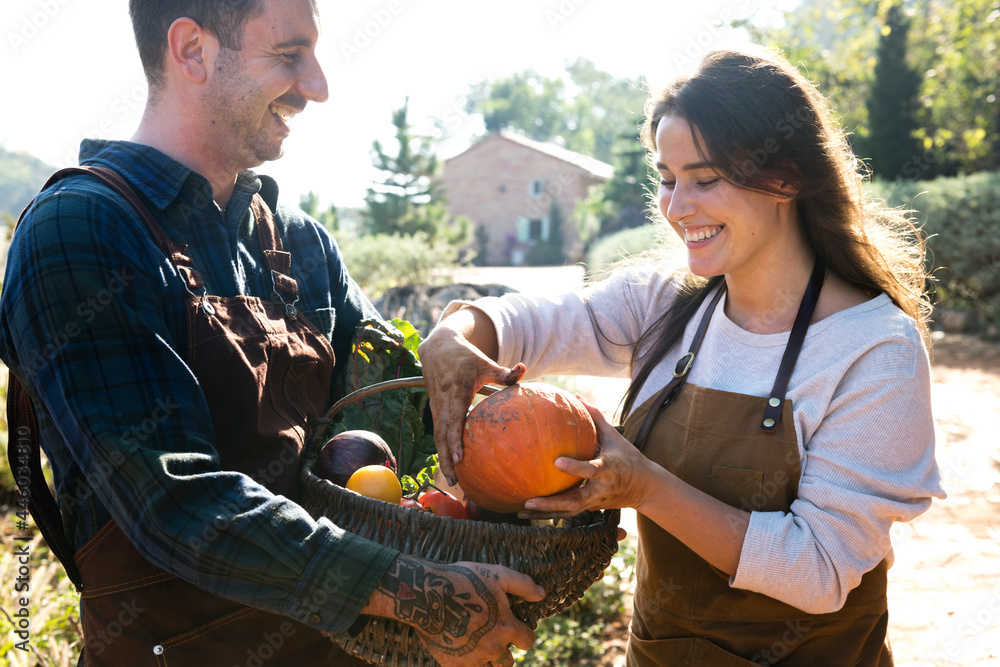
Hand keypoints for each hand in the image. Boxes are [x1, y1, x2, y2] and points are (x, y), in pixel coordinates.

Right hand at [371, 556, 543, 665]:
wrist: (425, 593)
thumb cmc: (463, 579)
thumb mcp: (497, 574)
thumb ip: (523, 585)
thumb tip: (542, 593)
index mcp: (506, 628)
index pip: (528, 641)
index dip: (523, 634)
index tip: (514, 628)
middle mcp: (493, 648)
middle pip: (509, 662)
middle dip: (504, 650)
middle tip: (492, 637)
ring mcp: (472, 660)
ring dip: (488, 661)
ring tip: (479, 647)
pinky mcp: (452, 665)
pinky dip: (468, 664)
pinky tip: (462, 651)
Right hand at [418, 308, 524, 483]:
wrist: (438, 348)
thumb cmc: (466, 357)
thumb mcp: (485, 363)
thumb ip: (504, 372)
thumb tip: (524, 369)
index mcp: (455, 394)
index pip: (453, 422)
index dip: (454, 442)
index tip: (460, 459)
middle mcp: (443, 404)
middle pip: (442, 437)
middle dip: (446, 460)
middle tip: (456, 482)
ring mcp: (436, 408)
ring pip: (437, 437)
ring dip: (443, 459)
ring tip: (454, 480)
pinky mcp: (435, 410)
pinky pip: (438, 433)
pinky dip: (443, 449)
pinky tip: (453, 464)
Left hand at [520, 399, 653, 518]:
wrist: (646, 488)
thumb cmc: (629, 458)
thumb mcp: (615, 437)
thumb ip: (596, 418)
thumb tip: (577, 396)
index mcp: (609, 468)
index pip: (591, 469)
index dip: (575, 467)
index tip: (556, 462)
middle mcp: (601, 487)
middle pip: (576, 500)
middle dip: (552, 503)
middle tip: (529, 501)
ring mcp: (596, 501)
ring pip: (570, 511)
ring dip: (546, 512)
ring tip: (522, 509)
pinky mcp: (591, 508)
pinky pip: (568, 514)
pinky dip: (549, 515)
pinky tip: (528, 513)